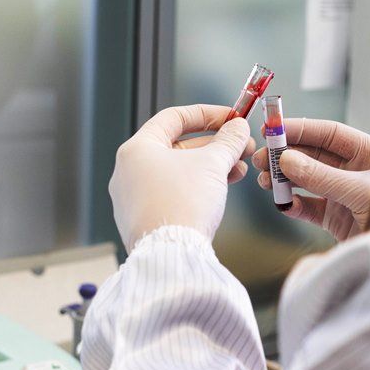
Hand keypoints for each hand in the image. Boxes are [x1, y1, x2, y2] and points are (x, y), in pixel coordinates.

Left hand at [110, 104, 255, 250]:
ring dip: (211, 168)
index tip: (231, 118)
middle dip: (215, 146)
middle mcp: (129, 171)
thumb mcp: (212, 164)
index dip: (208, 114)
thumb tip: (238, 129)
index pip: (174, 117)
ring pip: (178, 172)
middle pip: (178, 146)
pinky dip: (197, 188)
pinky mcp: (143, 219)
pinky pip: (173, 193)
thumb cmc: (182, 205)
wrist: (171, 255)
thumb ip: (227, 141)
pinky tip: (220, 191)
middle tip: (241, 146)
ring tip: (238, 171)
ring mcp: (133, 197)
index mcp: (137, 149)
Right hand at [252, 119, 369, 240]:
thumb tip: (287, 160)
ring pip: (306, 181)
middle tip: (262, 158)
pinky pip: (309, 208)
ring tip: (264, 181)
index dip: (302, 129)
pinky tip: (281, 203)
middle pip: (313, 155)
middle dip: (286, 155)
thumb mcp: (359, 192)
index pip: (330, 134)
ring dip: (284, 180)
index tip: (274, 128)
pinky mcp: (336, 219)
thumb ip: (322, 176)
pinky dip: (293, 205)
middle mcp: (355, 172)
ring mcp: (344, 195)